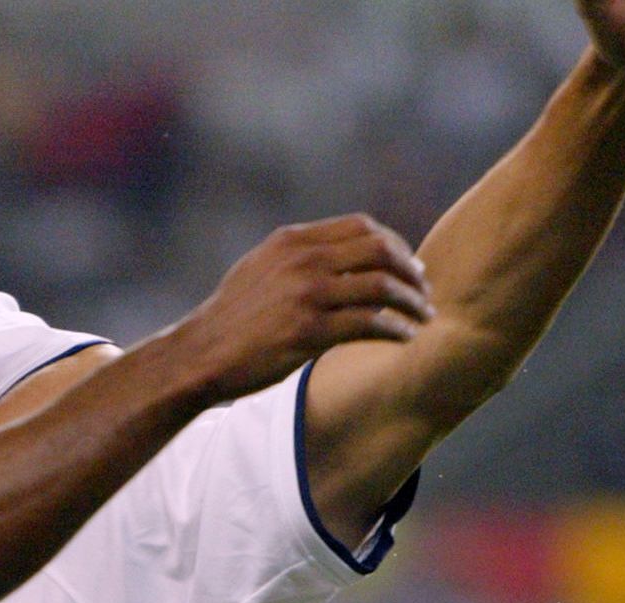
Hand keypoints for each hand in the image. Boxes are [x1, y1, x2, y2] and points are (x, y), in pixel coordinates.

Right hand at [172, 214, 432, 405]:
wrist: (200, 354)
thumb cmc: (231, 318)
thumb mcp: (259, 268)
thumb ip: (296, 255)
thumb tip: (336, 251)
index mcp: (293, 241)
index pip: (362, 226)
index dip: (394, 243)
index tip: (408, 265)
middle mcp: (303, 261)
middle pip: (381, 250)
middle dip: (411, 271)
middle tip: (423, 291)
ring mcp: (307, 295)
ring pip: (382, 286)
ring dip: (411, 302)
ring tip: (422, 318)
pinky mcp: (309, 331)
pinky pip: (370, 324)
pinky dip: (395, 330)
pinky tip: (403, 338)